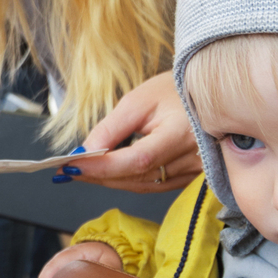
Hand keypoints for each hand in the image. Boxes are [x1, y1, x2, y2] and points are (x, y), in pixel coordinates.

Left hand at [67, 74, 201, 192]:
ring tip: (83, 171)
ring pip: (144, 186)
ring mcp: (194, 171)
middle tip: (68, 170)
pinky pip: (155, 185)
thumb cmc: (176, 90)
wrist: (208, 93)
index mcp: (182, 133)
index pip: (138, 160)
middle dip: (100, 176)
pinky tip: (109, 173)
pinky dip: (128, 180)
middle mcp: (193, 158)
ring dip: (111, 181)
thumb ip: (111, 128)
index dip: (103, 167)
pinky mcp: (190, 177)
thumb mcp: (138, 101)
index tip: (73, 165)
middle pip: (138, 177)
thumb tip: (85, 152)